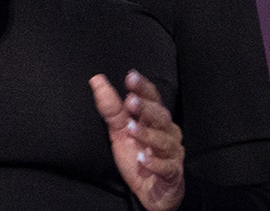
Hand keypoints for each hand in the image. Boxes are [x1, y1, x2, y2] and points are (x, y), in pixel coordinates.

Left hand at [90, 70, 184, 210]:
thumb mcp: (120, 131)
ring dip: (148, 134)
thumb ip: (111, 107)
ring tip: (132, 130)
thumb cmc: (138, 156)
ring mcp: (172, 153)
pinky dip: (155, 163)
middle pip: (160, 116)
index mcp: (154, 119)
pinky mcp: (172, 173)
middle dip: (145, 108)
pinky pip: (167, 167)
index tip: (131, 77)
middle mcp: (167, 132)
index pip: (152, 98)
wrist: (152, 192)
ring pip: (164, 140)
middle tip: (130, 101)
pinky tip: (144, 159)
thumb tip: (97, 80)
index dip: (143, 87)